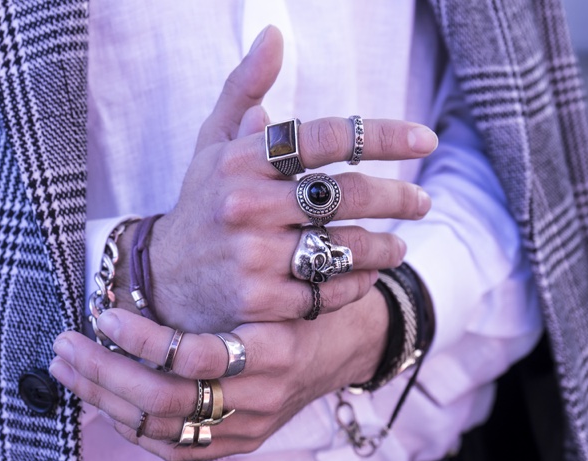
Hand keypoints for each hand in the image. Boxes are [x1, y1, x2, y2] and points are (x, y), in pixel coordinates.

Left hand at [50, 288, 388, 460]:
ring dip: (104, 400)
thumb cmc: (305, 298)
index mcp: (275, 348)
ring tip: (68, 367)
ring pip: (162, 430)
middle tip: (64, 345)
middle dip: (104, 374)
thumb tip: (174, 221)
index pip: (195, 357)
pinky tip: (104, 401)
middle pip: (166, 401)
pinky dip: (133, 428)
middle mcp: (262, 394)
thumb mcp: (284, 273)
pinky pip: (177, 449)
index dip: (142, 339)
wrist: (346, 345)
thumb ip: (237, 261)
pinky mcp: (241, 442)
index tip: (105, 313)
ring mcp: (250, 425)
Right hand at [145, 26, 436, 331]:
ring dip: (384, 247)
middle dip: (397, 197)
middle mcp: (245, 205)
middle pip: (346, 195)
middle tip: (422, 201)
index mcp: (241, 160)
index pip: (326, 137)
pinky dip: (355, 284)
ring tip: (398, 246)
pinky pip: (327, 292)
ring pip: (343, 248)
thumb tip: (273, 33)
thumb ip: (243, 88)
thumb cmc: (202, 204)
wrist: (162, 279)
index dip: (384, 136)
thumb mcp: (212, 144)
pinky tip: (365, 275)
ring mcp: (251, 256)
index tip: (425, 140)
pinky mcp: (258, 300)